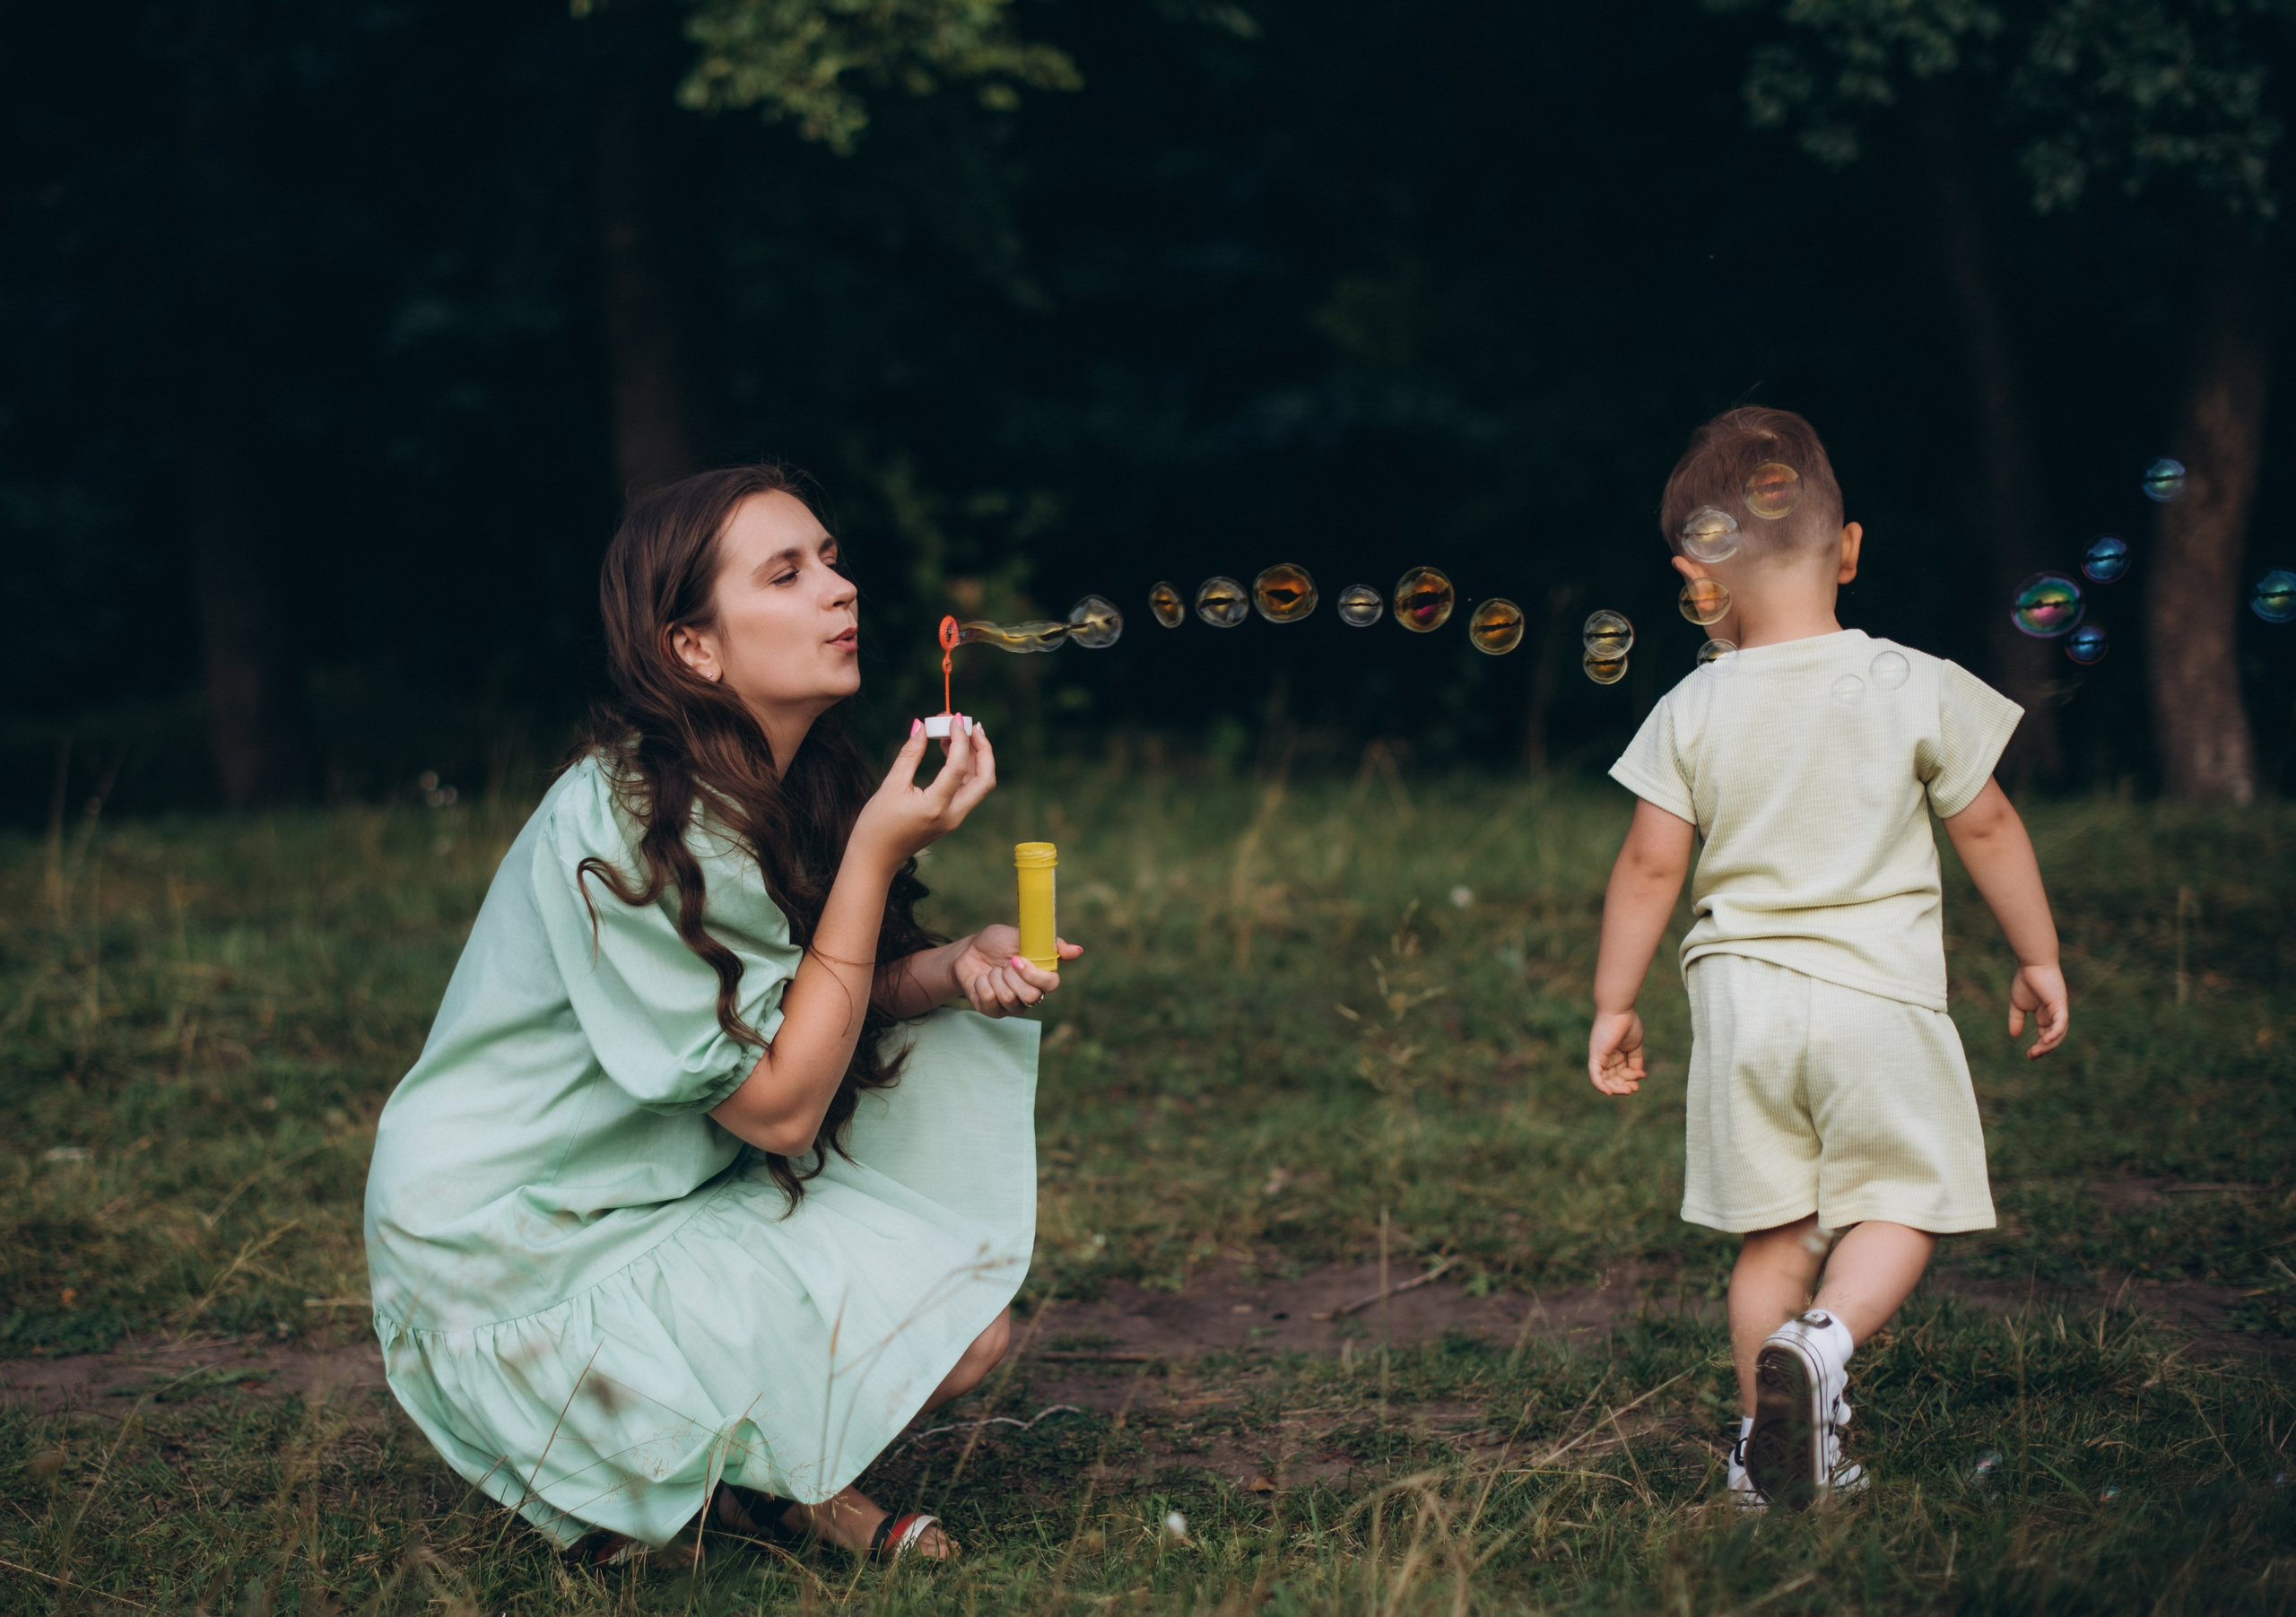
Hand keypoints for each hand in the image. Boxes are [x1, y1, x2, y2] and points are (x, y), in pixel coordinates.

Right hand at [849, 717, 996, 871]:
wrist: (875, 858)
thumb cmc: (877, 824)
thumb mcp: (890, 786)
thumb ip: (909, 755)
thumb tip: (921, 726)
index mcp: (936, 807)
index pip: (959, 767)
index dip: (960, 739)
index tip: (954, 718)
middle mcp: (952, 815)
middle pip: (985, 778)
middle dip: (982, 749)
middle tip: (968, 724)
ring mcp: (954, 818)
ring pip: (979, 784)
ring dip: (975, 756)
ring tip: (953, 732)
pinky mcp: (951, 817)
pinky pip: (968, 789)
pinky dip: (966, 767)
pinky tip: (949, 750)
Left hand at [950, 924, 1082, 1016]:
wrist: (967, 952)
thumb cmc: (996, 943)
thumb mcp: (1020, 936)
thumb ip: (1049, 944)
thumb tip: (1078, 951)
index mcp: (1040, 975)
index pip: (1051, 984)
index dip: (1035, 975)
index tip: (1017, 959)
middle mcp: (1029, 993)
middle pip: (1032, 997)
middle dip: (1012, 977)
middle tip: (1003, 964)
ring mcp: (1011, 1005)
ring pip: (1010, 999)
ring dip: (995, 978)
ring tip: (992, 970)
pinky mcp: (993, 1010)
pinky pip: (990, 1001)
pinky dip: (982, 983)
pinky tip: (981, 978)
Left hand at [1587, 1008, 1645, 1094]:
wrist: (1620, 1010)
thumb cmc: (1627, 1023)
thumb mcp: (1635, 1046)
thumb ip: (1636, 1061)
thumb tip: (1639, 1076)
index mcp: (1615, 1055)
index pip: (1621, 1073)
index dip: (1632, 1078)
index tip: (1642, 1076)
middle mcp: (1605, 1058)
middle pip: (1613, 1079)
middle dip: (1625, 1086)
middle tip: (1635, 1088)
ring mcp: (1599, 1058)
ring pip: (1605, 1081)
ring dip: (1617, 1088)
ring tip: (1629, 1089)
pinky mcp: (1596, 1057)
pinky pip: (1595, 1076)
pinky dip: (1601, 1086)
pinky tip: (1609, 1092)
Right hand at [2007, 963, 2067, 1058]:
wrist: (2032, 965)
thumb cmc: (2026, 981)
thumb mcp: (2018, 1005)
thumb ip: (2016, 1020)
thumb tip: (2014, 1036)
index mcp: (2045, 1017)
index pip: (2046, 1037)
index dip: (2039, 1048)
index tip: (2029, 1056)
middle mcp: (2054, 1016)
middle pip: (2053, 1039)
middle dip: (2043, 1050)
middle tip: (2031, 1056)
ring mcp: (2059, 1012)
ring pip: (2058, 1034)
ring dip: (2048, 1045)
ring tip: (2036, 1051)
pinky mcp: (2061, 1006)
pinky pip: (2061, 1023)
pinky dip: (2055, 1033)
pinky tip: (2045, 1041)